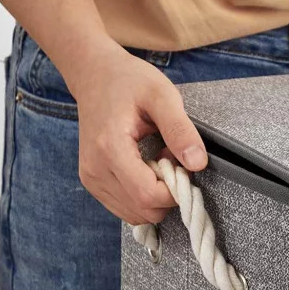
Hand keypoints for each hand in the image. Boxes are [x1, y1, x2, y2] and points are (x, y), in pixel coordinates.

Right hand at [68, 41, 206, 224]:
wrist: (94, 75)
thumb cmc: (128, 81)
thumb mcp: (162, 95)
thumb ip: (181, 130)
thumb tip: (198, 164)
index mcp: (109, 148)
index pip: (147, 195)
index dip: (175, 190)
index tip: (181, 164)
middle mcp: (94, 169)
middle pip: (143, 210)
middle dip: (167, 194)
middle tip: (170, 160)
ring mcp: (90, 179)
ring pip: (136, 214)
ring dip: (156, 196)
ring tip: (157, 161)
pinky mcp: (92, 183)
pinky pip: (126, 208)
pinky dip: (142, 196)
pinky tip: (145, 169)